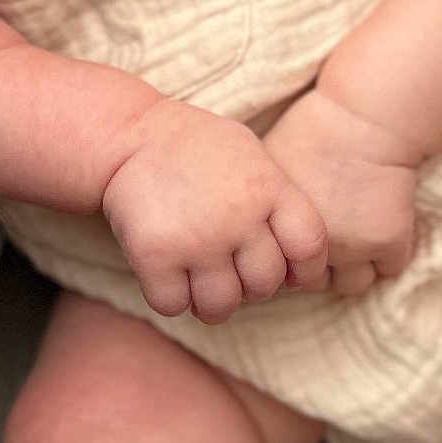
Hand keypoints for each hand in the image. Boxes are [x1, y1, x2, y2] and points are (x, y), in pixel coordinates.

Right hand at [102, 99, 327, 324]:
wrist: (131, 135)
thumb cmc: (199, 149)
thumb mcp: (252, 155)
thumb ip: (280, 201)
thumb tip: (304, 264)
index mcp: (269, 188)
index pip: (310, 247)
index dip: (304, 269)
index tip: (287, 270)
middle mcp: (238, 217)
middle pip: (265, 285)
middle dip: (249, 285)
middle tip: (229, 266)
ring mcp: (197, 238)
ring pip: (221, 307)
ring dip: (210, 300)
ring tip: (200, 277)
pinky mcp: (154, 255)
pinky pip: (173, 305)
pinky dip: (170, 297)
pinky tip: (168, 272)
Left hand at [262, 88, 419, 295]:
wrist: (363, 116)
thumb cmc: (313, 130)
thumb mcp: (268, 166)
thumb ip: (260, 206)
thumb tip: (252, 233)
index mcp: (278, 229)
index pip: (278, 270)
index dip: (286, 254)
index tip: (294, 238)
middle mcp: (311, 246)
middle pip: (313, 282)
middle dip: (317, 263)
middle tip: (327, 234)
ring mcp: (352, 247)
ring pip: (351, 284)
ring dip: (353, 267)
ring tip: (356, 236)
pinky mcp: (387, 242)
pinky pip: (390, 269)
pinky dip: (388, 254)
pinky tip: (383, 226)